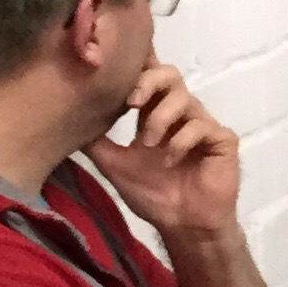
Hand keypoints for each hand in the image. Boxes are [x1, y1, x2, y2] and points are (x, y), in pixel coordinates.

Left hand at [86, 64, 240, 236]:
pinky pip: (201, 126)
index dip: (139, 63)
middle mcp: (180, 113)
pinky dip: (181, 141)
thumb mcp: (114, 164)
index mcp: (155, 113)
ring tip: (148, 145)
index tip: (119, 62)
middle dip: (148, 82)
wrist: (182, 224)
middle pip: (170, 74)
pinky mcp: (221, 140)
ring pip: (184, 98)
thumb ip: (96, 142)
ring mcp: (202, 124)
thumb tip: (66, 122)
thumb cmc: (153, 194)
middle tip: (132, 103)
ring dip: (160, 119)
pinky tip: (171, 160)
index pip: (149, 77)